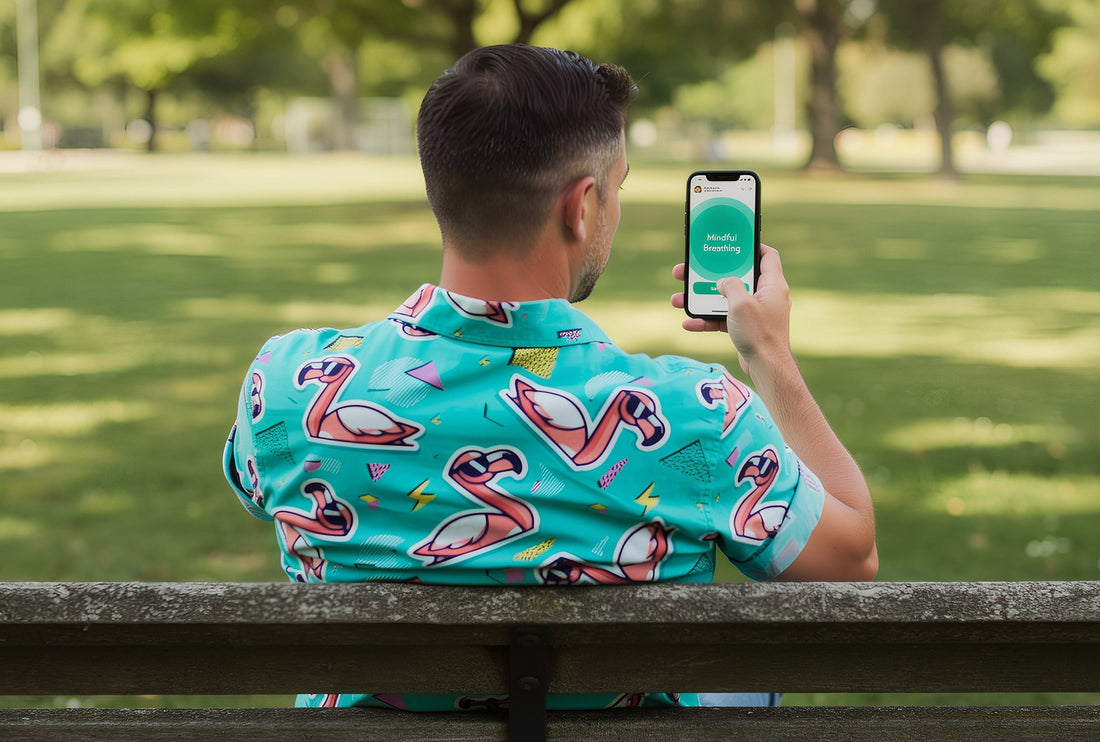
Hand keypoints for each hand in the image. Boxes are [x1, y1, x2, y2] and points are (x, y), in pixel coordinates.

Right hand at [670, 245, 792, 379]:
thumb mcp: (740, 303)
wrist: (766, 368)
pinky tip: (688, 323)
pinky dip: (707, 319)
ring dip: (702, 299)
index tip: (732, 244)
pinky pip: (724, 318)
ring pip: (725, 299)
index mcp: (772, 285)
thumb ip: (730, 285)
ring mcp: (756, 313)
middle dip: (711, 275)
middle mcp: (766, 296)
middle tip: (691, 271)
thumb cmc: (759, 334)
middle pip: (737, 278)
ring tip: (679, 299)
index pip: (767, 255)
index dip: (751, 246)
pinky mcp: (747, 328)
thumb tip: (723, 282)